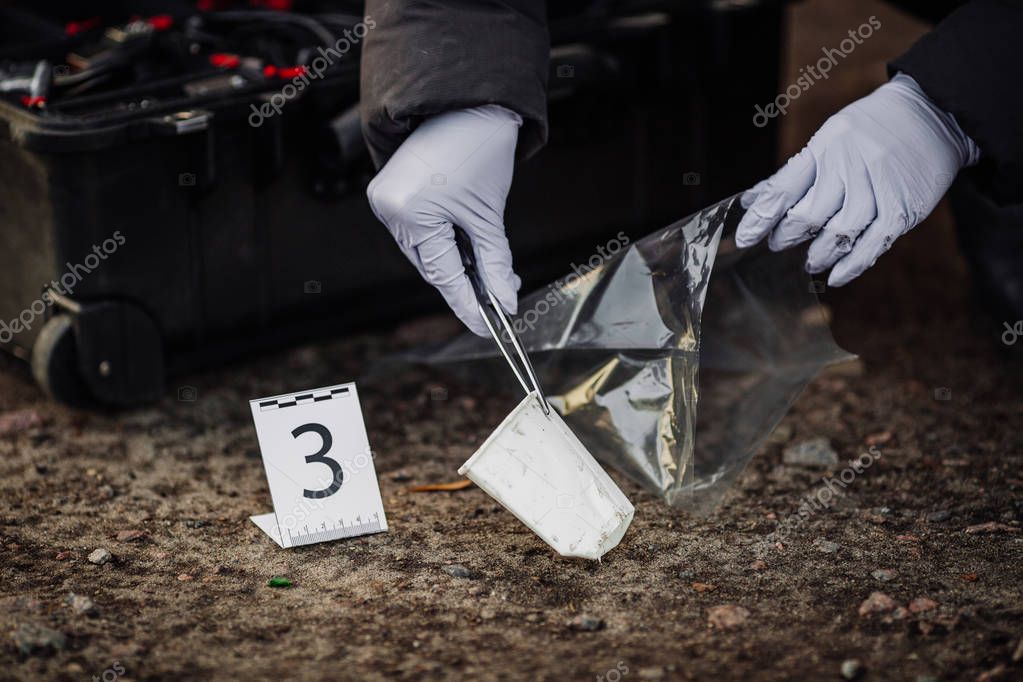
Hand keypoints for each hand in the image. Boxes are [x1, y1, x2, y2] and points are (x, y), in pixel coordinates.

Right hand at [366, 104, 521, 335]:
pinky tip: (460, 238)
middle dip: (464, 281)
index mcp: (411, 214)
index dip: (467, 305)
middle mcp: (388, 209)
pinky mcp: (386, 193)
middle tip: (497, 295)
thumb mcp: (489, 215)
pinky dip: (438, 239)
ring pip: (422, 251)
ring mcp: (383, 201)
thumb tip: (505, 301)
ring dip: (451, 259)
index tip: (486, 326)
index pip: (443, 275)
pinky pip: (414, 231)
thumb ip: (496, 263)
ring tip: (482, 260)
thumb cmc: (477, 151)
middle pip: (430, 265)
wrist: (464, 105)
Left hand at [735, 73, 978, 285]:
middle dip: (787, 235)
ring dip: (818, 254)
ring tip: (810, 261)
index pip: (783, 189)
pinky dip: (851, 265)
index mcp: (826, 147)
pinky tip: (836, 276)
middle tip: (779, 243)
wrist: (934, 113)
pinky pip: (873, 244)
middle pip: (808, 215)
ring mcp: (879, 187)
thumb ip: (792, 174)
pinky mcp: (903, 207)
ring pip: (839, 232)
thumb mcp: (829, 138)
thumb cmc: (870, 130)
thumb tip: (751, 201)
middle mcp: (850, 166)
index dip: (759, 218)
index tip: (744, 238)